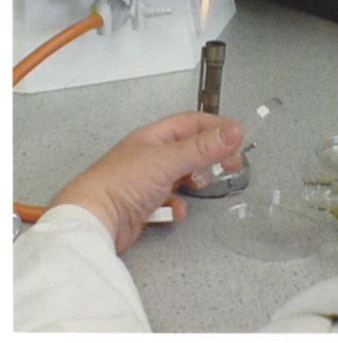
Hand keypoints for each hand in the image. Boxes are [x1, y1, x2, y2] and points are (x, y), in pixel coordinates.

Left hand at [49, 111, 243, 252]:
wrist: (94, 219)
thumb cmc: (120, 184)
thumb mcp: (168, 160)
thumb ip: (202, 147)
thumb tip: (233, 132)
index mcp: (154, 137)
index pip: (192, 123)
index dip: (217, 126)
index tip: (238, 135)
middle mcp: (152, 155)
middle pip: (191, 148)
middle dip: (211, 155)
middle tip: (230, 162)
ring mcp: (149, 178)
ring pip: (182, 174)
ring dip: (194, 179)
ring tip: (199, 183)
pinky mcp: (147, 201)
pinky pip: (172, 199)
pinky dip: (178, 205)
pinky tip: (173, 209)